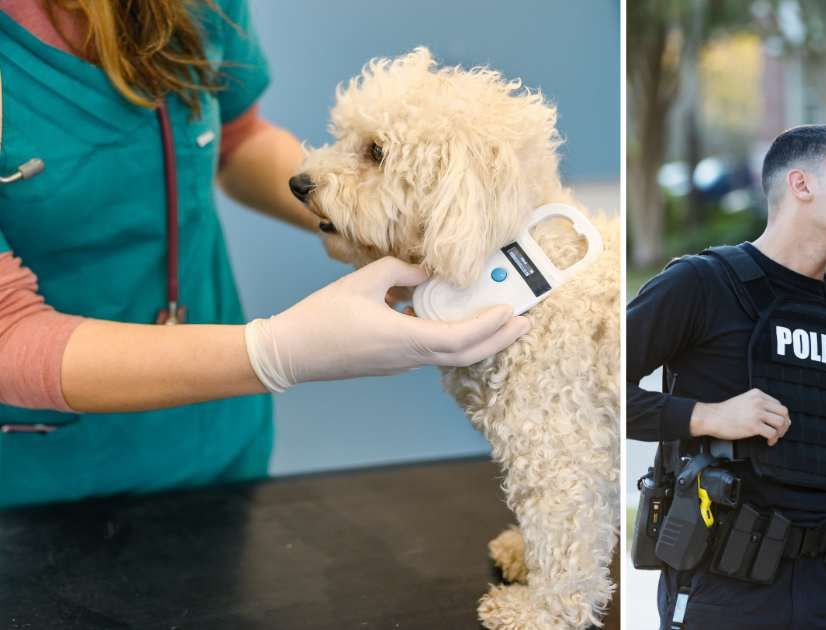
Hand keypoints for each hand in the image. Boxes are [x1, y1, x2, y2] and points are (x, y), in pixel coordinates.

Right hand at [244, 257, 530, 391]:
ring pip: (451, 355)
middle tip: (525, 323)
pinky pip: (433, 351)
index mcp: (403, 338)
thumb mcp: (363, 281)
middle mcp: (408, 357)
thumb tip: (429, 270)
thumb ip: (402, 271)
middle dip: (499, 339)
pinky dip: (455, 338)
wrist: (290, 353)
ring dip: (480, 340)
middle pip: (466, 355)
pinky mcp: (392, 362)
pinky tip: (458, 319)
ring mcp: (401, 364)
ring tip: (502, 321)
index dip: (489, 327)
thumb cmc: (321, 316)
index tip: (511, 311)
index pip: (460, 338)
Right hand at [690, 388, 790, 445]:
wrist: (712, 417)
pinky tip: (768, 441)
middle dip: (785, 424)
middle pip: (783, 412)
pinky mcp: (754, 426)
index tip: (778, 424)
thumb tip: (772, 416)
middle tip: (780, 432)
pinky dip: (773, 439)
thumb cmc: (725, 412)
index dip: (781, 416)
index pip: (778, 404)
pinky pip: (772, 433)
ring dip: (780, 432)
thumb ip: (757, 404)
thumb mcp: (743, 400)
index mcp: (757, 394)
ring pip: (781, 423)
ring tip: (774, 437)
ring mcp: (757, 413)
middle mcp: (759, 402)